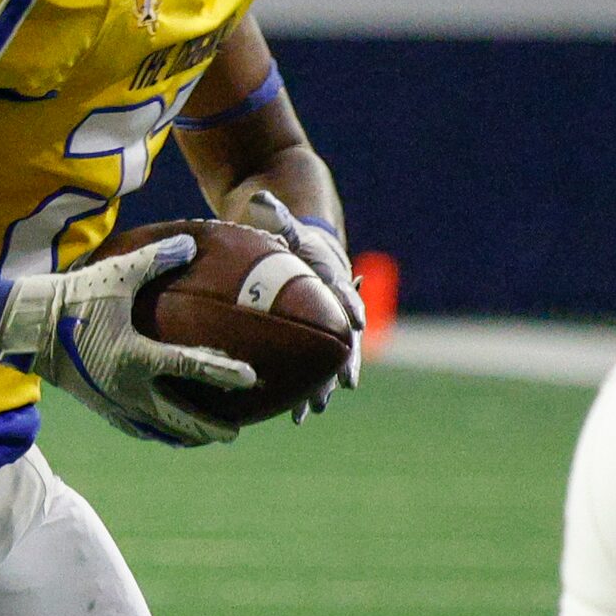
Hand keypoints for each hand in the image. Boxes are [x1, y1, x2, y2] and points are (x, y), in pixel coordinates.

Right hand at [0, 235, 255, 446]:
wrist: (26, 327)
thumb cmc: (73, 298)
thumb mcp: (116, 275)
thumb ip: (156, 259)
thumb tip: (190, 244)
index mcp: (136, 357)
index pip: (191, 367)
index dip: (223, 372)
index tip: (250, 378)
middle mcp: (128, 388)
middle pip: (179, 418)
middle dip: (208, 428)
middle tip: (234, 433)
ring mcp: (113, 402)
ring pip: (157, 429)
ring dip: (183, 436)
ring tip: (205, 439)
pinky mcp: (99, 406)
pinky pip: (135, 427)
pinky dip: (156, 433)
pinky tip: (164, 433)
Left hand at [243, 192, 363, 419]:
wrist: (302, 253)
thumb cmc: (294, 239)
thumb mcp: (286, 224)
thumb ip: (277, 216)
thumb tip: (258, 197)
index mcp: (335, 280)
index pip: (348, 292)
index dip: (353, 306)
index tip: (357, 323)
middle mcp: (336, 310)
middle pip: (346, 339)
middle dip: (346, 361)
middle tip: (345, 382)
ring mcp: (325, 331)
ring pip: (328, 364)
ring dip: (322, 386)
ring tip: (314, 408)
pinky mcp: (310, 345)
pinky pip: (310, 373)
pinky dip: (304, 394)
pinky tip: (294, 417)